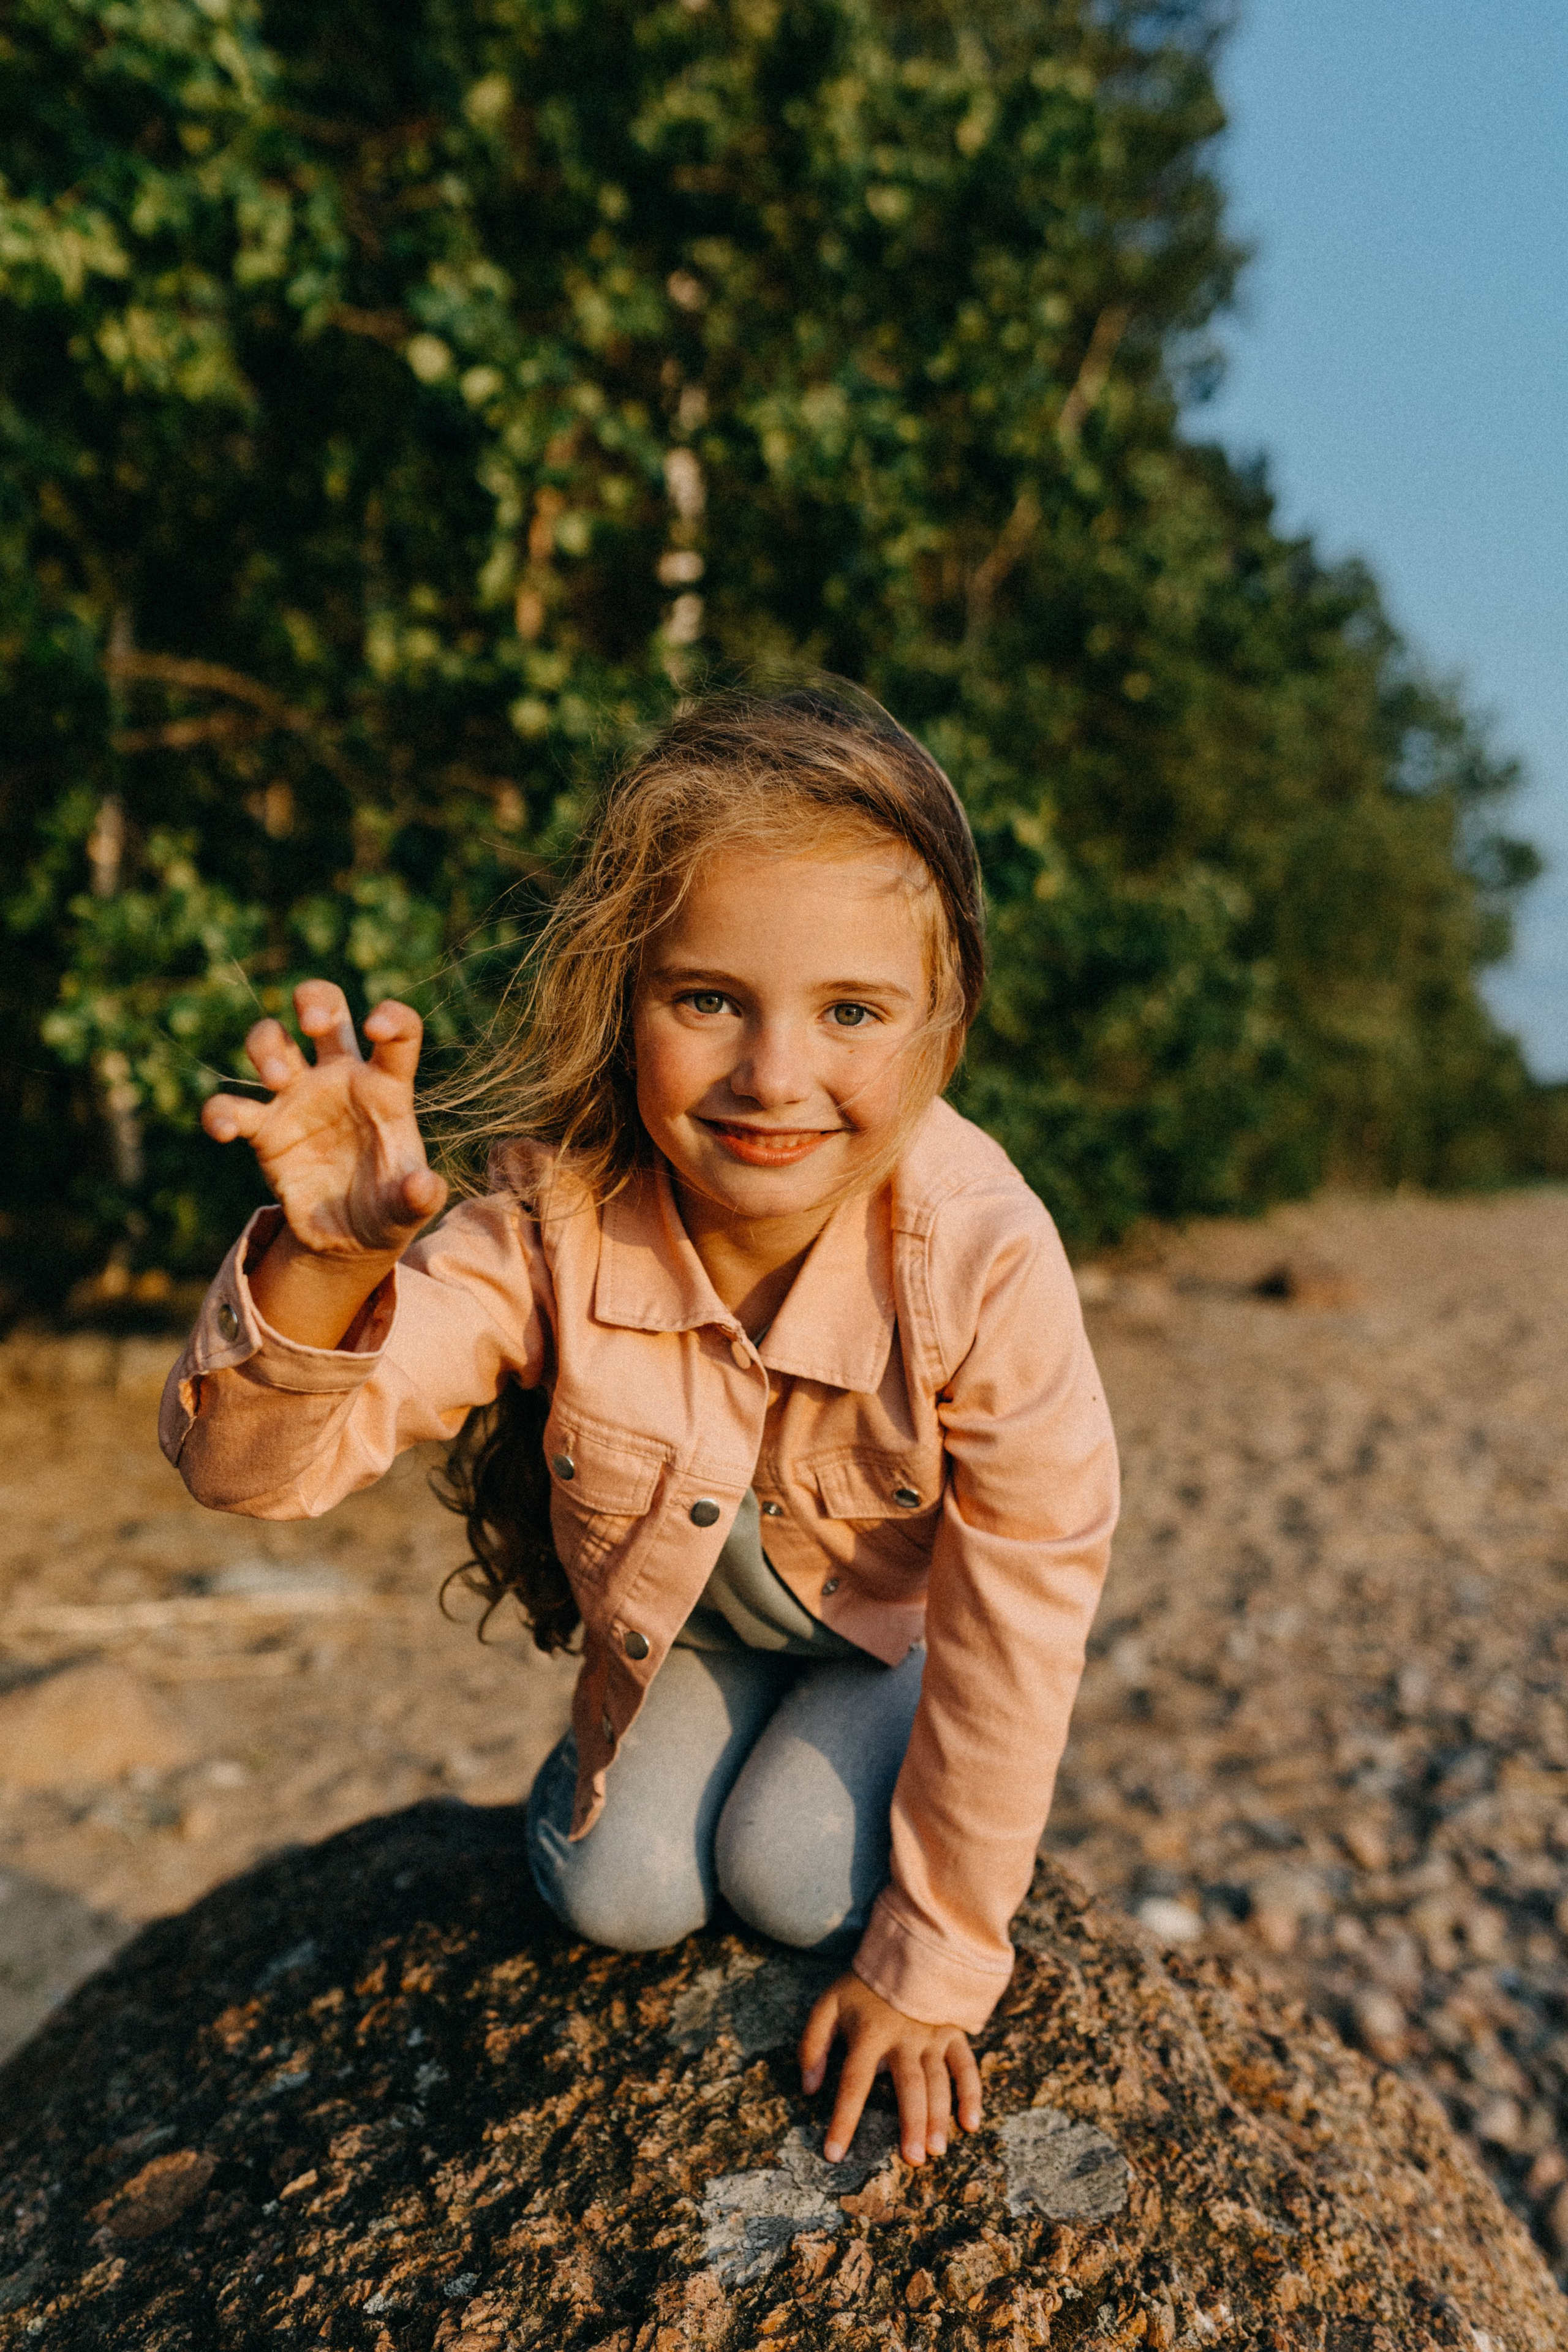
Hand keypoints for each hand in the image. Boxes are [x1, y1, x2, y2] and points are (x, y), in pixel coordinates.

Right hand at [202, 980, 444, 1259]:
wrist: (348, 1239)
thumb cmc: (388, 1209)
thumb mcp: (410, 1210)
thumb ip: (420, 1196)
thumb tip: (423, 1187)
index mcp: (385, 1087)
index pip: (398, 1034)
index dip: (392, 1017)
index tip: (376, 1028)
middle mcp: (340, 1079)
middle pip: (325, 1009)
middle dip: (314, 1000)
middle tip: (312, 1025)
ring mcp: (297, 1098)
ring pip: (272, 1039)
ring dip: (266, 1046)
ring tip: (277, 1080)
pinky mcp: (264, 1128)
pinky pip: (230, 1106)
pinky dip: (220, 1112)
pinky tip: (226, 1131)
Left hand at [800, 1972, 980, 2167]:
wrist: (904, 1950)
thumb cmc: (861, 1988)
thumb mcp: (827, 2007)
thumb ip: (812, 2045)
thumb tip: (808, 2089)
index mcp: (868, 2035)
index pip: (853, 2083)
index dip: (843, 2120)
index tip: (833, 2155)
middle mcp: (902, 2039)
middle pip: (908, 2086)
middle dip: (911, 2124)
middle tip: (912, 2160)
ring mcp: (931, 2036)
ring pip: (938, 2082)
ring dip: (939, 2117)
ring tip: (936, 2151)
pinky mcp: (952, 2033)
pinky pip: (965, 2066)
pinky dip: (971, 2094)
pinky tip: (971, 2123)